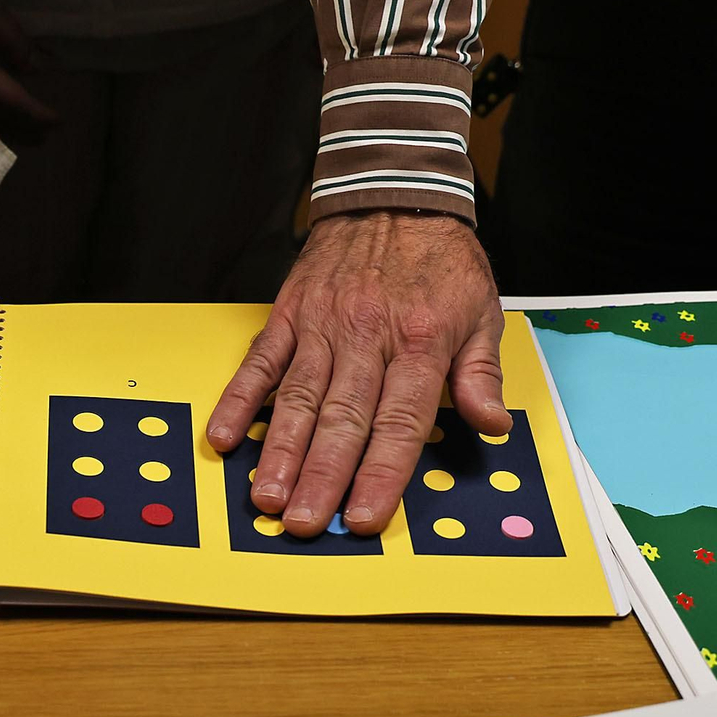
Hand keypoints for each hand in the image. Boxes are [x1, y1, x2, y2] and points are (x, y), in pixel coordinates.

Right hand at [207, 211, 510, 537]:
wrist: (393, 192)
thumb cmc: (439, 260)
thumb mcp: (482, 310)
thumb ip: (481, 373)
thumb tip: (492, 425)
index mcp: (420, 342)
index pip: (399, 422)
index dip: (381, 473)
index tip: (364, 517)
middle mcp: (367, 337)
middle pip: (342, 420)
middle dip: (322, 477)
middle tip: (304, 524)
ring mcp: (322, 326)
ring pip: (298, 398)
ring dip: (279, 451)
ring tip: (266, 497)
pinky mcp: (289, 314)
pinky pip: (260, 363)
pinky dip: (239, 399)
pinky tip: (224, 436)